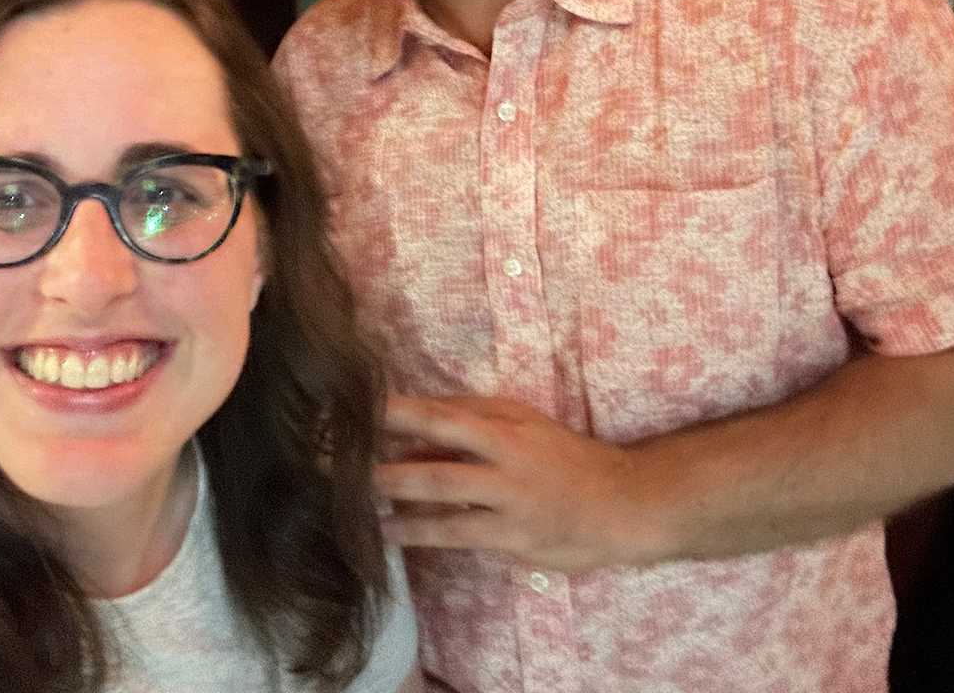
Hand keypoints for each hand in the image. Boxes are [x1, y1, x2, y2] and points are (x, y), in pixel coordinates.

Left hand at [374, 394, 656, 571]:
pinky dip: (421, 534)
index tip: (351, 410)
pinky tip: (391, 533)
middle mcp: (504, 467)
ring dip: (394, 506)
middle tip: (331, 463)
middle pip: (434, 464)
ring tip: (352, 506)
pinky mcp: (512, 543)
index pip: (441, 417)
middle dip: (381, 466)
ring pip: (442, 505)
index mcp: (505, 431)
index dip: (395, 413)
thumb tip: (415, 418)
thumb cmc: (564, 456)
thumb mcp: (523, 422)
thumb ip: (472, 416)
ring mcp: (508, 508)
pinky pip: (458, 538)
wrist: (622, 504)